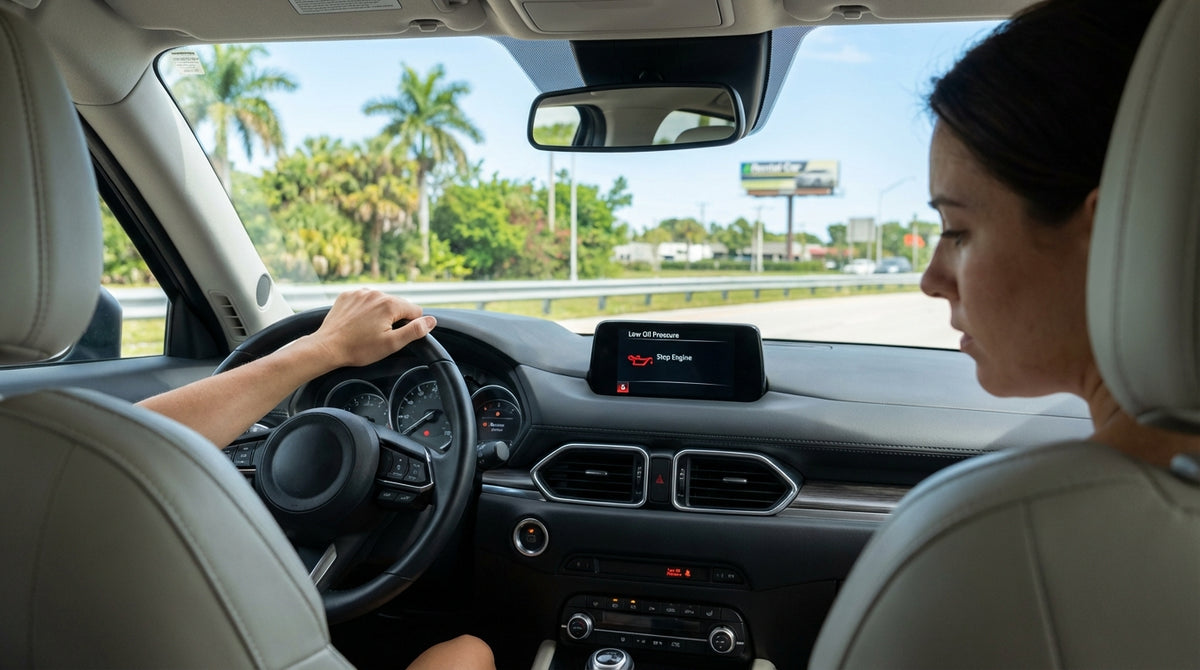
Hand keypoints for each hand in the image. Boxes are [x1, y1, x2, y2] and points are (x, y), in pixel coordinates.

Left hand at [306, 288, 435, 368]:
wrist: (327, 347)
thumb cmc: (358, 349)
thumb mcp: (392, 344)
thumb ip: (414, 330)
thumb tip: (431, 321)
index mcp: (389, 304)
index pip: (415, 310)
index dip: (410, 325)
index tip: (396, 335)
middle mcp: (375, 293)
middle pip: (398, 305)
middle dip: (394, 319)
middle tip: (380, 336)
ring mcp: (360, 293)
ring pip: (381, 302)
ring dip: (380, 314)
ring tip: (367, 330)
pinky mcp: (347, 295)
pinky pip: (365, 300)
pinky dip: (365, 310)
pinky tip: (358, 323)